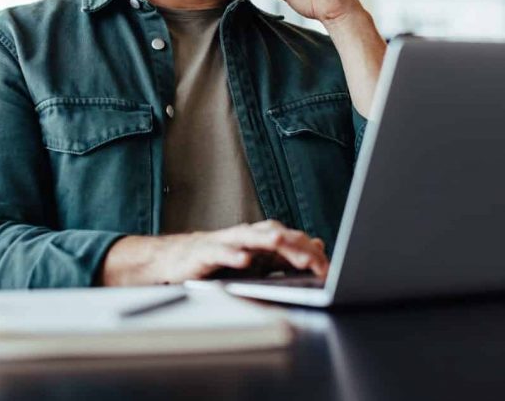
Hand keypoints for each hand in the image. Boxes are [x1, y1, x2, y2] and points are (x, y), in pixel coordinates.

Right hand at [101, 219, 328, 285]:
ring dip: (265, 239)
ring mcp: (225, 242)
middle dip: (294, 247)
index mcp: (260, 239)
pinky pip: (220, 253)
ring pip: (248, 237)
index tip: (327, 269)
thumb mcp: (257, 262)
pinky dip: (232, 255)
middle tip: (314, 261)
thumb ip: (286, 255)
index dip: (309, 253)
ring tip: (279, 243)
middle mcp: (245, 236)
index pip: (291, 240)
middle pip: (274, 234)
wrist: (177, 260)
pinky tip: (243, 261)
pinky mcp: (205, 253)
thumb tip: (318, 245)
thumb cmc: (220, 261)